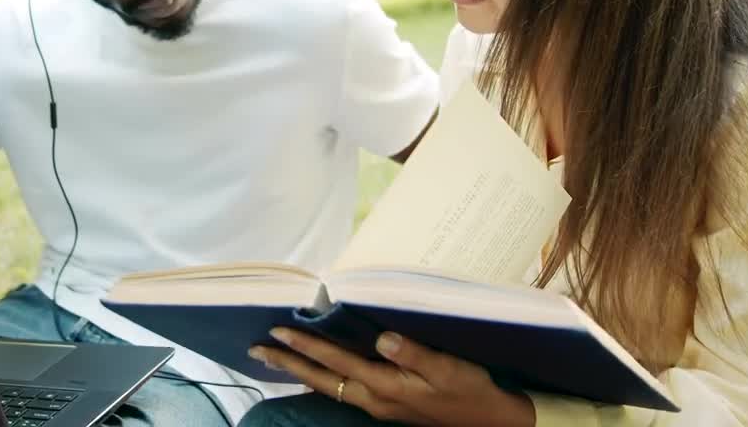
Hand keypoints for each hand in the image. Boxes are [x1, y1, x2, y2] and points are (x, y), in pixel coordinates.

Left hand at [249, 328, 534, 426]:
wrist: (491, 422)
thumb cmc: (471, 392)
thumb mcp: (447, 369)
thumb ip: (413, 353)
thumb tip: (382, 337)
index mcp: (385, 388)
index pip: (336, 363)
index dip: (307, 346)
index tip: (279, 331)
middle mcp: (375, 399)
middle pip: (321, 379)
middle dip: (288, 362)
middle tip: (256, 348)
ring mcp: (379, 405)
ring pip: (329, 386)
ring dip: (301, 370)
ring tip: (276, 357)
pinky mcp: (387, 404)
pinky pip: (343, 390)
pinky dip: (322, 378)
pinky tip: (316, 372)